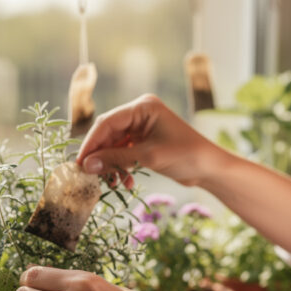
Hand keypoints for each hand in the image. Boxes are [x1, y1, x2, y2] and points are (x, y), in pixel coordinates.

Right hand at [76, 94, 224, 187]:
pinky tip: (125, 183)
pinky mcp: (145, 142)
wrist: (211, 169)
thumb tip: (86, 165)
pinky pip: (124, 153)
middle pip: (108, 134)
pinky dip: (121, 168)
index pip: (107, 122)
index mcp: (143, 107)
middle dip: (100, 156)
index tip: (79, 162)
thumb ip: (115, 158)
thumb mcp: (148, 157)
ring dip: (111, 165)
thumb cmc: (186, 156)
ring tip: (112, 183)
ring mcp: (143, 128)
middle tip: (89, 176)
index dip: (91, 143)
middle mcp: (141, 114)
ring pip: (114, 146)